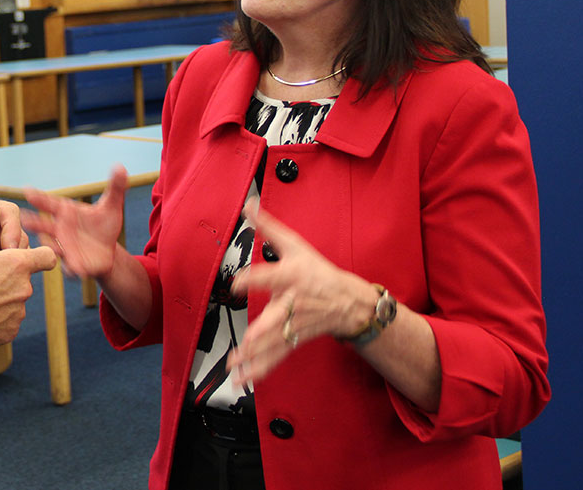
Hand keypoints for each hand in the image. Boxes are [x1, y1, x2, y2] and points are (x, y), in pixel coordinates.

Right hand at [0, 221, 57, 355]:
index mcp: (14, 266)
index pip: (47, 257)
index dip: (38, 256)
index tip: (26, 258)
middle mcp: (21, 291)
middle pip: (24, 279)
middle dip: (8, 277)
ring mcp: (15, 315)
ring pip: (15, 300)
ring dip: (2, 298)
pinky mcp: (7, 334)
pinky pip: (7, 320)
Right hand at [21, 165, 127, 277]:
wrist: (108, 251)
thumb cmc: (103, 224)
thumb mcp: (111, 206)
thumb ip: (115, 187)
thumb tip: (121, 166)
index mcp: (65, 212)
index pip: (50, 203)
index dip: (39, 198)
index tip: (27, 190)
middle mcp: (60, 230)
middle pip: (44, 225)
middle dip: (34, 222)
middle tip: (24, 218)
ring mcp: (64, 247)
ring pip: (53, 247)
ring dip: (50, 246)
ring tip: (49, 245)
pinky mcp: (74, 264)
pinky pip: (70, 267)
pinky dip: (71, 268)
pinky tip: (74, 269)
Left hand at [225, 200, 378, 384]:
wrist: (347, 301)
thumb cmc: (316, 270)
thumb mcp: (294, 244)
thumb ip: (269, 226)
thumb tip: (248, 204)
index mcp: (291, 277)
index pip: (271, 276)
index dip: (254, 279)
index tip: (237, 282)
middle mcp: (293, 303)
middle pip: (278, 316)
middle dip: (264, 330)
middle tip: (249, 339)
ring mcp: (295, 324)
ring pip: (274, 342)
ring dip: (255, 356)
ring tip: (235, 366)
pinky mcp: (294, 339)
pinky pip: (276, 357)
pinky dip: (260, 370)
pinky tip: (244, 379)